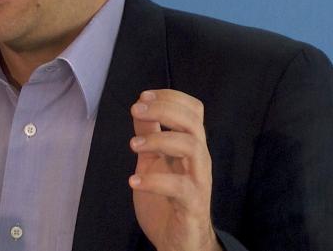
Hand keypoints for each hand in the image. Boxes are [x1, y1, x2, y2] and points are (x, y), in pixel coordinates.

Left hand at [129, 89, 220, 250]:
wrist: (179, 241)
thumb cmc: (167, 198)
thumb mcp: (153, 161)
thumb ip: (150, 136)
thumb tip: (140, 108)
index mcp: (191, 145)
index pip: (193, 110)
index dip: (170, 97)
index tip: (143, 96)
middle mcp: (199, 159)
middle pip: (194, 122)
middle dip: (164, 110)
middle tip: (136, 110)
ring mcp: (199, 181)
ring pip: (192, 147)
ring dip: (159, 140)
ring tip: (133, 145)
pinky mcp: (193, 204)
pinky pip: (180, 187)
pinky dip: (154, 181)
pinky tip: (133, 181)